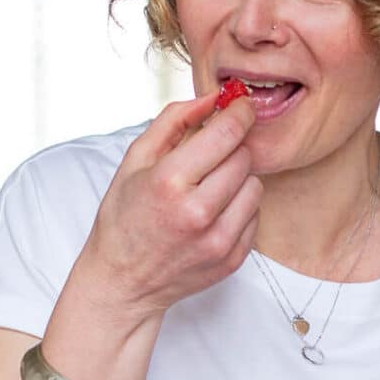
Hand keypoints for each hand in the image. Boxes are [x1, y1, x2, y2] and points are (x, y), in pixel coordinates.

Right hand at [78, 91, 262, 319]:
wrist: (124, 282)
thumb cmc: (125, 217)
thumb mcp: (136, 160)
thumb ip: (174, 121)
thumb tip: (213, 98)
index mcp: (169, 183)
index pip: (226, 134)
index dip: (239, 113)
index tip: (241, 106)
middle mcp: (198, 213)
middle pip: (243, 157)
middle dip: (231, 148)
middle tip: (209, 156)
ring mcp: (218, 240)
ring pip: (255, 185)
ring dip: (238, 179)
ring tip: (209, 188)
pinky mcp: (232, 259)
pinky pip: (255, 215)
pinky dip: (239, 208)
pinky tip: (213, 213)